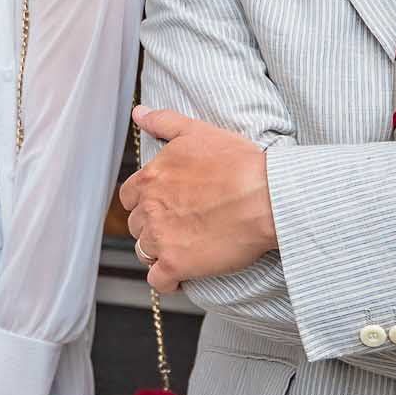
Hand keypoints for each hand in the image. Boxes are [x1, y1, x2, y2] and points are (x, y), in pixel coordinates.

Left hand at [120, 105, 276, 292]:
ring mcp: (161, 238)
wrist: (266, 195)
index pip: (129, 197)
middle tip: (181, 228)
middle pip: (137, 226)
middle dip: (154, 227)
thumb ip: (163, 122)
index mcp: (150, 179)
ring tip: (186, 249)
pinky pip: (158, 281)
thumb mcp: (197, 131)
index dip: (145, 203)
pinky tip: (182, 276)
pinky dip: (167, 281)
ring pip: (145, 252)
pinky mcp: (176, 264)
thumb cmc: (239, 163)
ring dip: (160, 253)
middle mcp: (149, 208)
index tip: (164, 207)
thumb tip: (139, 113)